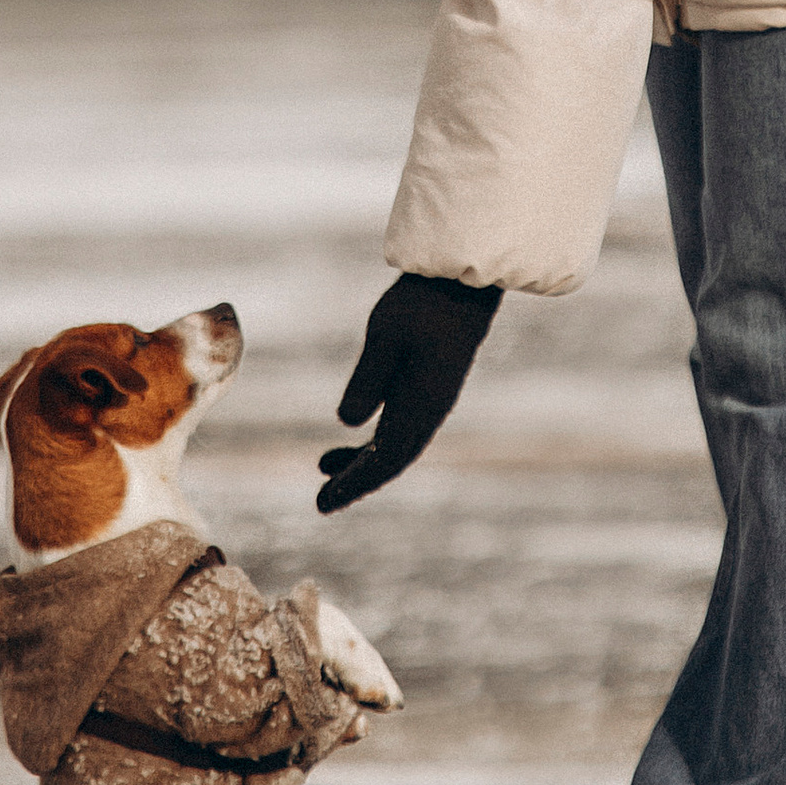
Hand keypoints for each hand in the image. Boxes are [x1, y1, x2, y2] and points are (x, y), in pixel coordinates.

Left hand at [318, 273, 500, 513]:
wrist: (462, 281)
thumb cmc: (422, 303)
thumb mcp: (386, 335)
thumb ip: (367, 379)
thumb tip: (348, 422)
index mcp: (421, 405)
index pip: (384, 460)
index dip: (354, 484)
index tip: (324, 503)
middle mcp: (430, 411)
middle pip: (392, 460)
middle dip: (357, 481)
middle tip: (323, 501)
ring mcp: (433, 400)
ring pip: (397, 444)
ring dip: (364, 460)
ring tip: (325, 466)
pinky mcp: (430, 386)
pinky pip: (402, 424)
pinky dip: (377, 437)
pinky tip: (355, 429)